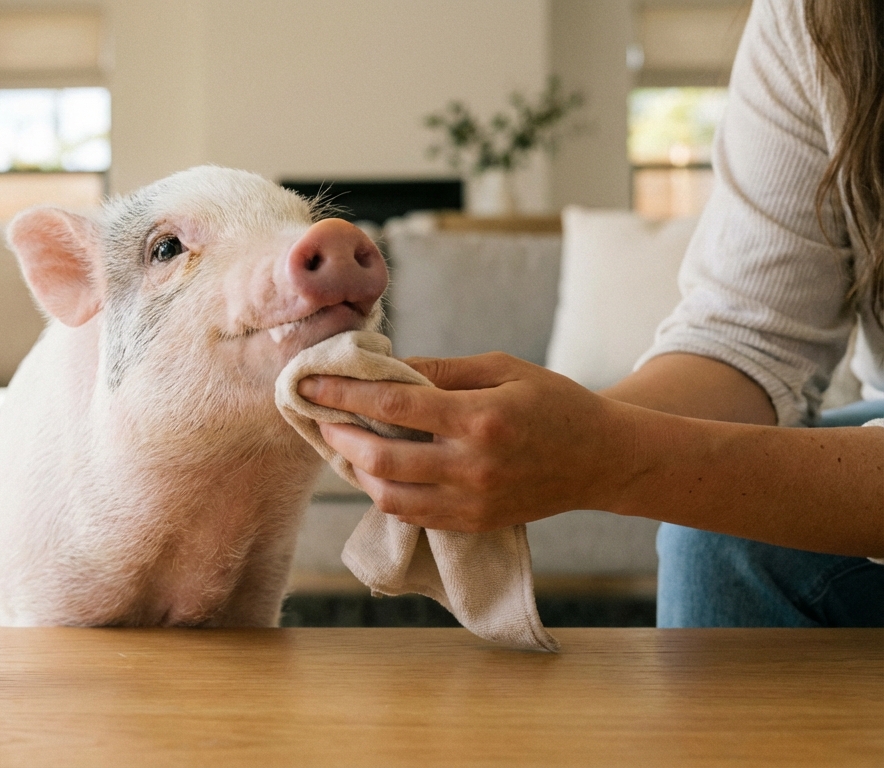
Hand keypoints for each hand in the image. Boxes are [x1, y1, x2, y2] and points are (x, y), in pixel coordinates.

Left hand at [297, 352, 636, 531]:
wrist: (602, 460)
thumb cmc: (553, 402)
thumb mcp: (502, 369)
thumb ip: (442, 370)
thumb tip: (386, 367)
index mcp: (480, 418)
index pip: (394, 405)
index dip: (346, 393)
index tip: (312, 381)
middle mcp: (472, 466)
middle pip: (381, 457)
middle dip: (340, 435)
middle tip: (319, 415)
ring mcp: (472, 502)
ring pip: (389, 495)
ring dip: (355, 469)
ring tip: (343, 443)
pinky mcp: (473, 523)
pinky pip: (411, 515)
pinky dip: (383, 493)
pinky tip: (374, 470)